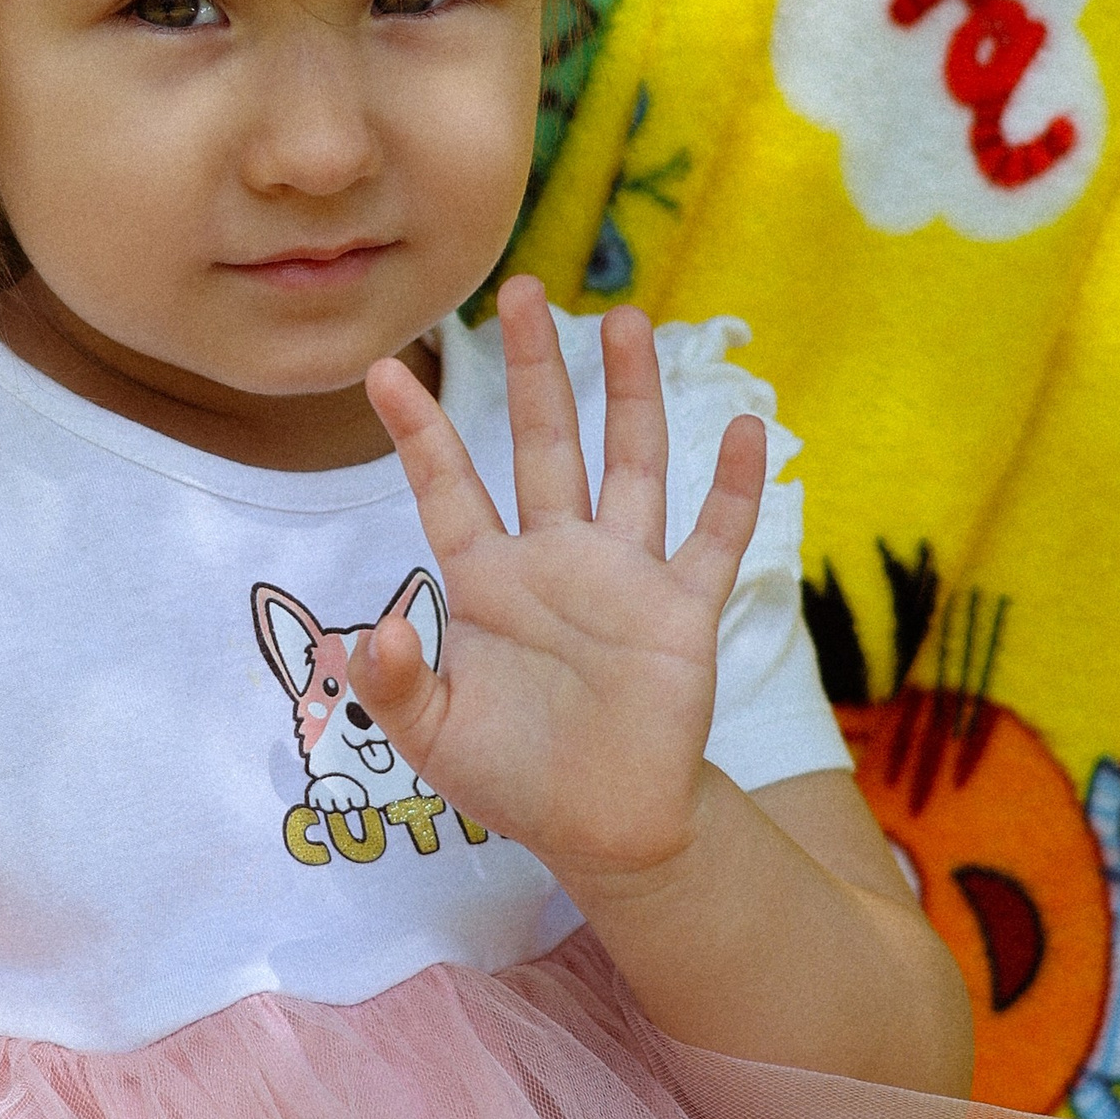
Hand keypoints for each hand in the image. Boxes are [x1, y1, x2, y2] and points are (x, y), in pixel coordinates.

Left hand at [351, 277, 764, 895]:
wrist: (602, 828)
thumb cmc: (512, 776)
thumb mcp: (433, 738)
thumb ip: (394, 687)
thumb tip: (372, 634)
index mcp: (487, 582)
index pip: (447, 488)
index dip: (418, 431)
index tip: (385, 368)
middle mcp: (555, 560)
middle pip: (543, 444)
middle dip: (536, 368)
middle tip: (522, 290)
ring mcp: (624, 580)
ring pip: (630, 466)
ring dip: (630, 396)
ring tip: (624, 320)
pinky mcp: (683, 613)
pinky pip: (714, 540)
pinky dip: (733, 489)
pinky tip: (747, 428)